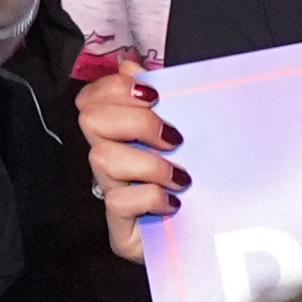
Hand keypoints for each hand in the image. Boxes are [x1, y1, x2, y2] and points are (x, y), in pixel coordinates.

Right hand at [78, 58, 184, 263]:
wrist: (212, 238)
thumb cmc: (196, 183)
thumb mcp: (186, 134)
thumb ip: (160, 98)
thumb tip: (132, 63)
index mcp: (119, 134)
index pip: (91, 97)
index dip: (115, 88)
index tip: (155, 96)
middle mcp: (108, 159)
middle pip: (90, 119)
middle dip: (135, 121)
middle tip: (172, 137)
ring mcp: (110, 193)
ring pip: (101, 159)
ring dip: (148, 163)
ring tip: (179, 176)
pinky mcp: (119, 228)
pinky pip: (118, 202)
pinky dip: (151, 197)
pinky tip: (174, 203)